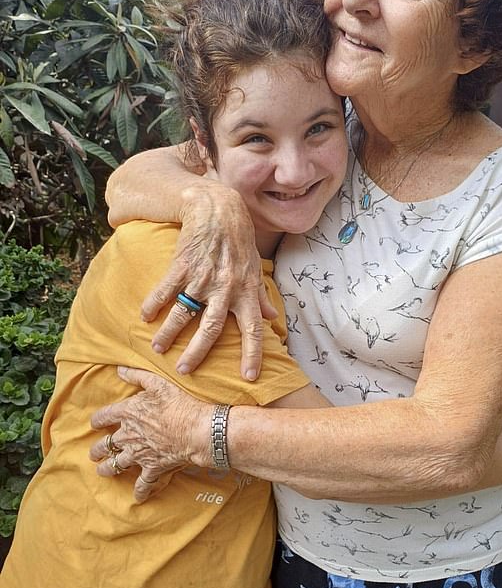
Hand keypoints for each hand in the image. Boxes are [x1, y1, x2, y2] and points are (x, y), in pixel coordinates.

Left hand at [90, 366, 211, 502]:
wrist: (197, 430)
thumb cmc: (179, 404)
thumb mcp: (158, 383)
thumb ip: (137, 376)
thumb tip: (119, 369)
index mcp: (127, 413)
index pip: (103, 417)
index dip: (97, 420)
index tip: (95, 423)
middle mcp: (128, 436)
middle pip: (105, 445)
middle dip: (97, 450)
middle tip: (94, 453)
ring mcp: (139, 454)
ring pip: (116, 465)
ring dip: (107, 469)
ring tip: (102, 471)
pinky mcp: (153, 468)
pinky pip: (142, 484)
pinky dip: (140, 492)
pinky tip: (136, 498)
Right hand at [141, 185, 277, 377]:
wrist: (218, 209)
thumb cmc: (239, 241)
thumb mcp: (255, 270)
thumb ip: (261, 296)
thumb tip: (271, 317)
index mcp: (246, 293)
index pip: (253, 330)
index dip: (253, 354)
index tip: (250, 378)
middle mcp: (226, 289)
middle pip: (212, 328)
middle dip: (198, 352)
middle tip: (184, 371)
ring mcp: (203, 277)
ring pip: (184, 312)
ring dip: (169, 332)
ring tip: (157, 349)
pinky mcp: (183, 265)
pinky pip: (166, 289)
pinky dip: (154, 303)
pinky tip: (144, 316)